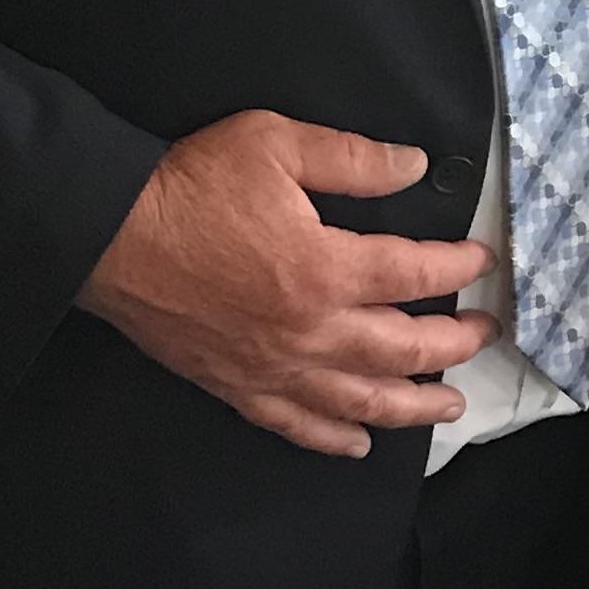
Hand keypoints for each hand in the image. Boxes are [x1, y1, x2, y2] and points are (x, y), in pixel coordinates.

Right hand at [77, 113, 493, 459]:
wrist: (108, 236)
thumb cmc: (189, 186)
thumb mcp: (275, 144)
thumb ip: (351, 158)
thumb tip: (413, 166)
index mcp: (326, 269)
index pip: (414, 276)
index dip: (455, 267)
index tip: (478, 261)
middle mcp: (310, 331)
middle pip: (402, 349)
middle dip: (452, 345)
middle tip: (481, 335)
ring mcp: (275, 367)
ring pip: (361, 400)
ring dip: (413, 406)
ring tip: (448, 405)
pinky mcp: (238, 387)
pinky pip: (297, 425)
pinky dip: (333, 438)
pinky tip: (360, 443)